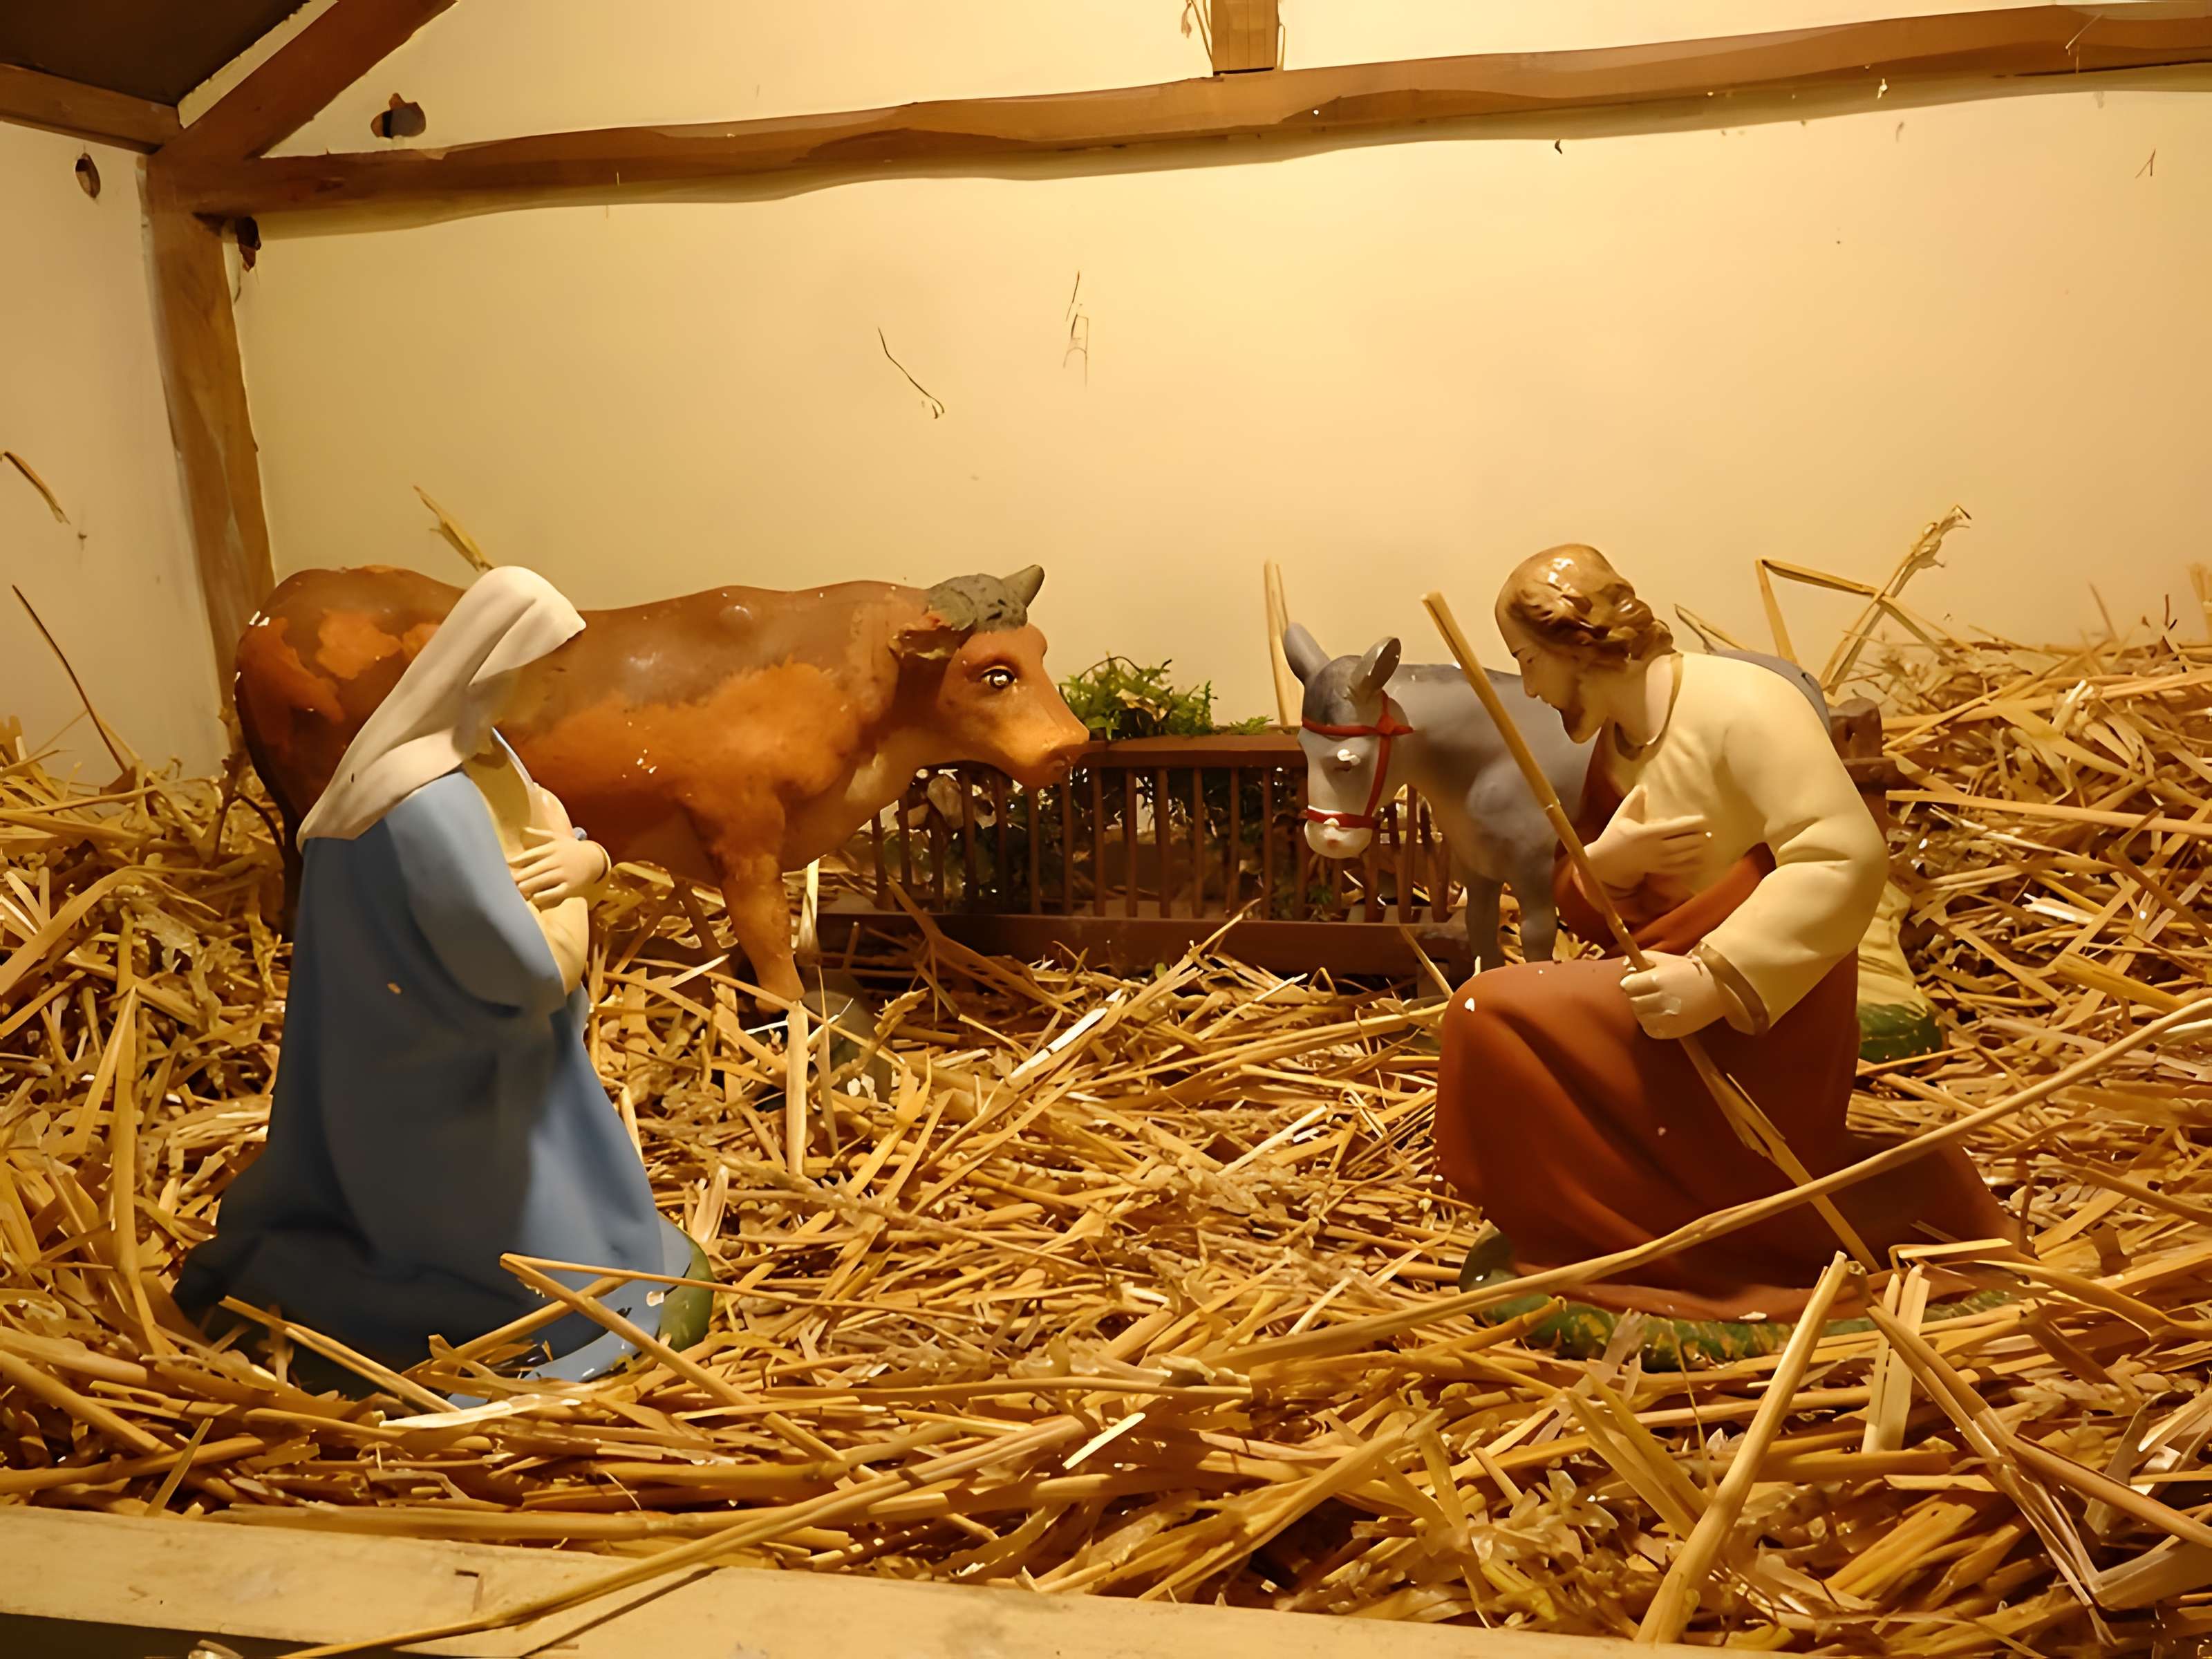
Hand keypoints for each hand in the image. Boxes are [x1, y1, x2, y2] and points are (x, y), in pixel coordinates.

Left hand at [509, 826, 609, 908]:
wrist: (594, 860)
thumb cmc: (570, 849)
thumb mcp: (557, 838)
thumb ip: (539, 835)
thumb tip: (522, 830)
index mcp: (553, 848)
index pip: (533, 854)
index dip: (519, 859)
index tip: (508, 864)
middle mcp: (559, 860)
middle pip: (537, 868)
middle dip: (522, 875)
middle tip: (509, 880)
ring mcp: (565, 874)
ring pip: (544, 880)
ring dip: (530, 885)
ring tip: (519, 889)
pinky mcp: (571, 887)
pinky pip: (555, 892)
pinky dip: (544, 896)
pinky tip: (535, 898)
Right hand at [1585, 787, 1710, 892]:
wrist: (1607, 863)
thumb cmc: (1614, 836)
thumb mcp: (1621, 816)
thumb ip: (1633, 800)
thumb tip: (1643, 786)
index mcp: (1650, 833)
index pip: (1679, 827)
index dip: (1695, 823)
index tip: (1705, 819)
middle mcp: (1658, 848)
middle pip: (1688, 842)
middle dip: (1701, 836)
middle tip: (1709, 830)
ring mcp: (1660, 861)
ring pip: (1687, 855)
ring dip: (1700, 848)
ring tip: (1708, 841)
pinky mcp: (1660, 870)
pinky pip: (1682, 868)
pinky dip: (1694, 864)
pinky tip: (1702, 859)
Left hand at [1621, 951, 1727, 1038]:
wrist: (1717, 989)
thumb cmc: (1689, 971)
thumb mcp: (1666, 959)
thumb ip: (1643, 958)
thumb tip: (1624, 966)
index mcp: (1656, 980)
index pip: (1627, 986)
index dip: (1632, 983)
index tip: (1639, 981)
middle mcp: (1659, 1000)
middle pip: (1633, 1001)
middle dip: (1638, 995)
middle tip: (1650, 992)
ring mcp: (1666, 1018)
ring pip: (1640, 1016)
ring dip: (1644, 1010)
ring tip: (1657, 1002)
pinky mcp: (1672, 1031)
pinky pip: (1650, 1029)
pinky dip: (1652, 1023)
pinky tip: (1661, 1014)